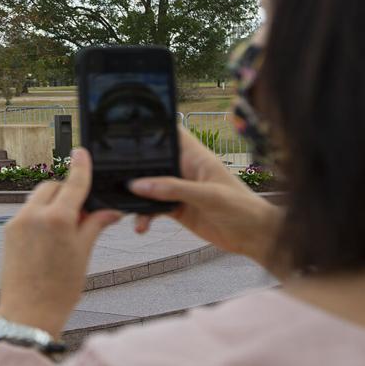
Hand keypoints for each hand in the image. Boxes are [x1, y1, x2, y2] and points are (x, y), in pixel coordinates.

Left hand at [0, 147, 123, 335]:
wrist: (28, 313)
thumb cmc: (59, 290)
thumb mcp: (83, 253)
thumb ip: (94, 225)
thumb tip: (109, 211)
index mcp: (58, 219)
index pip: (73, 183)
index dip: (80, 166)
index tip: (82, 152)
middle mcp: (34, 215)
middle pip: (53, 187)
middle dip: (67, 193)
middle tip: (82, 214)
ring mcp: (18, 222)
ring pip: (38, 198)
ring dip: (53, 203)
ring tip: (66, 229)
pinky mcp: (8, 231)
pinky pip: (27, 212)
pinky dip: (40, 216)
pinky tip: (49, 237)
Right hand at [127, 126, 285, 270]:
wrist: (254, 237)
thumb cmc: (241, 208)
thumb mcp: (208, 196)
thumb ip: (174, 189)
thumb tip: (139, 185)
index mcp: (196, 156)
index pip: (171, 134)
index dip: (151, 128)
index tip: (125, 128)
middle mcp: (185, 170)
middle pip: (154, 162)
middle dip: (133, 167)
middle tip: (110, 173)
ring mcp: (180, 190)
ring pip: (149, 187)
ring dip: (136, 197)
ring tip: (124, 208)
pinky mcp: (178, 210)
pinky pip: (154, 209)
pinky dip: (144, 216)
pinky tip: (140, 227)